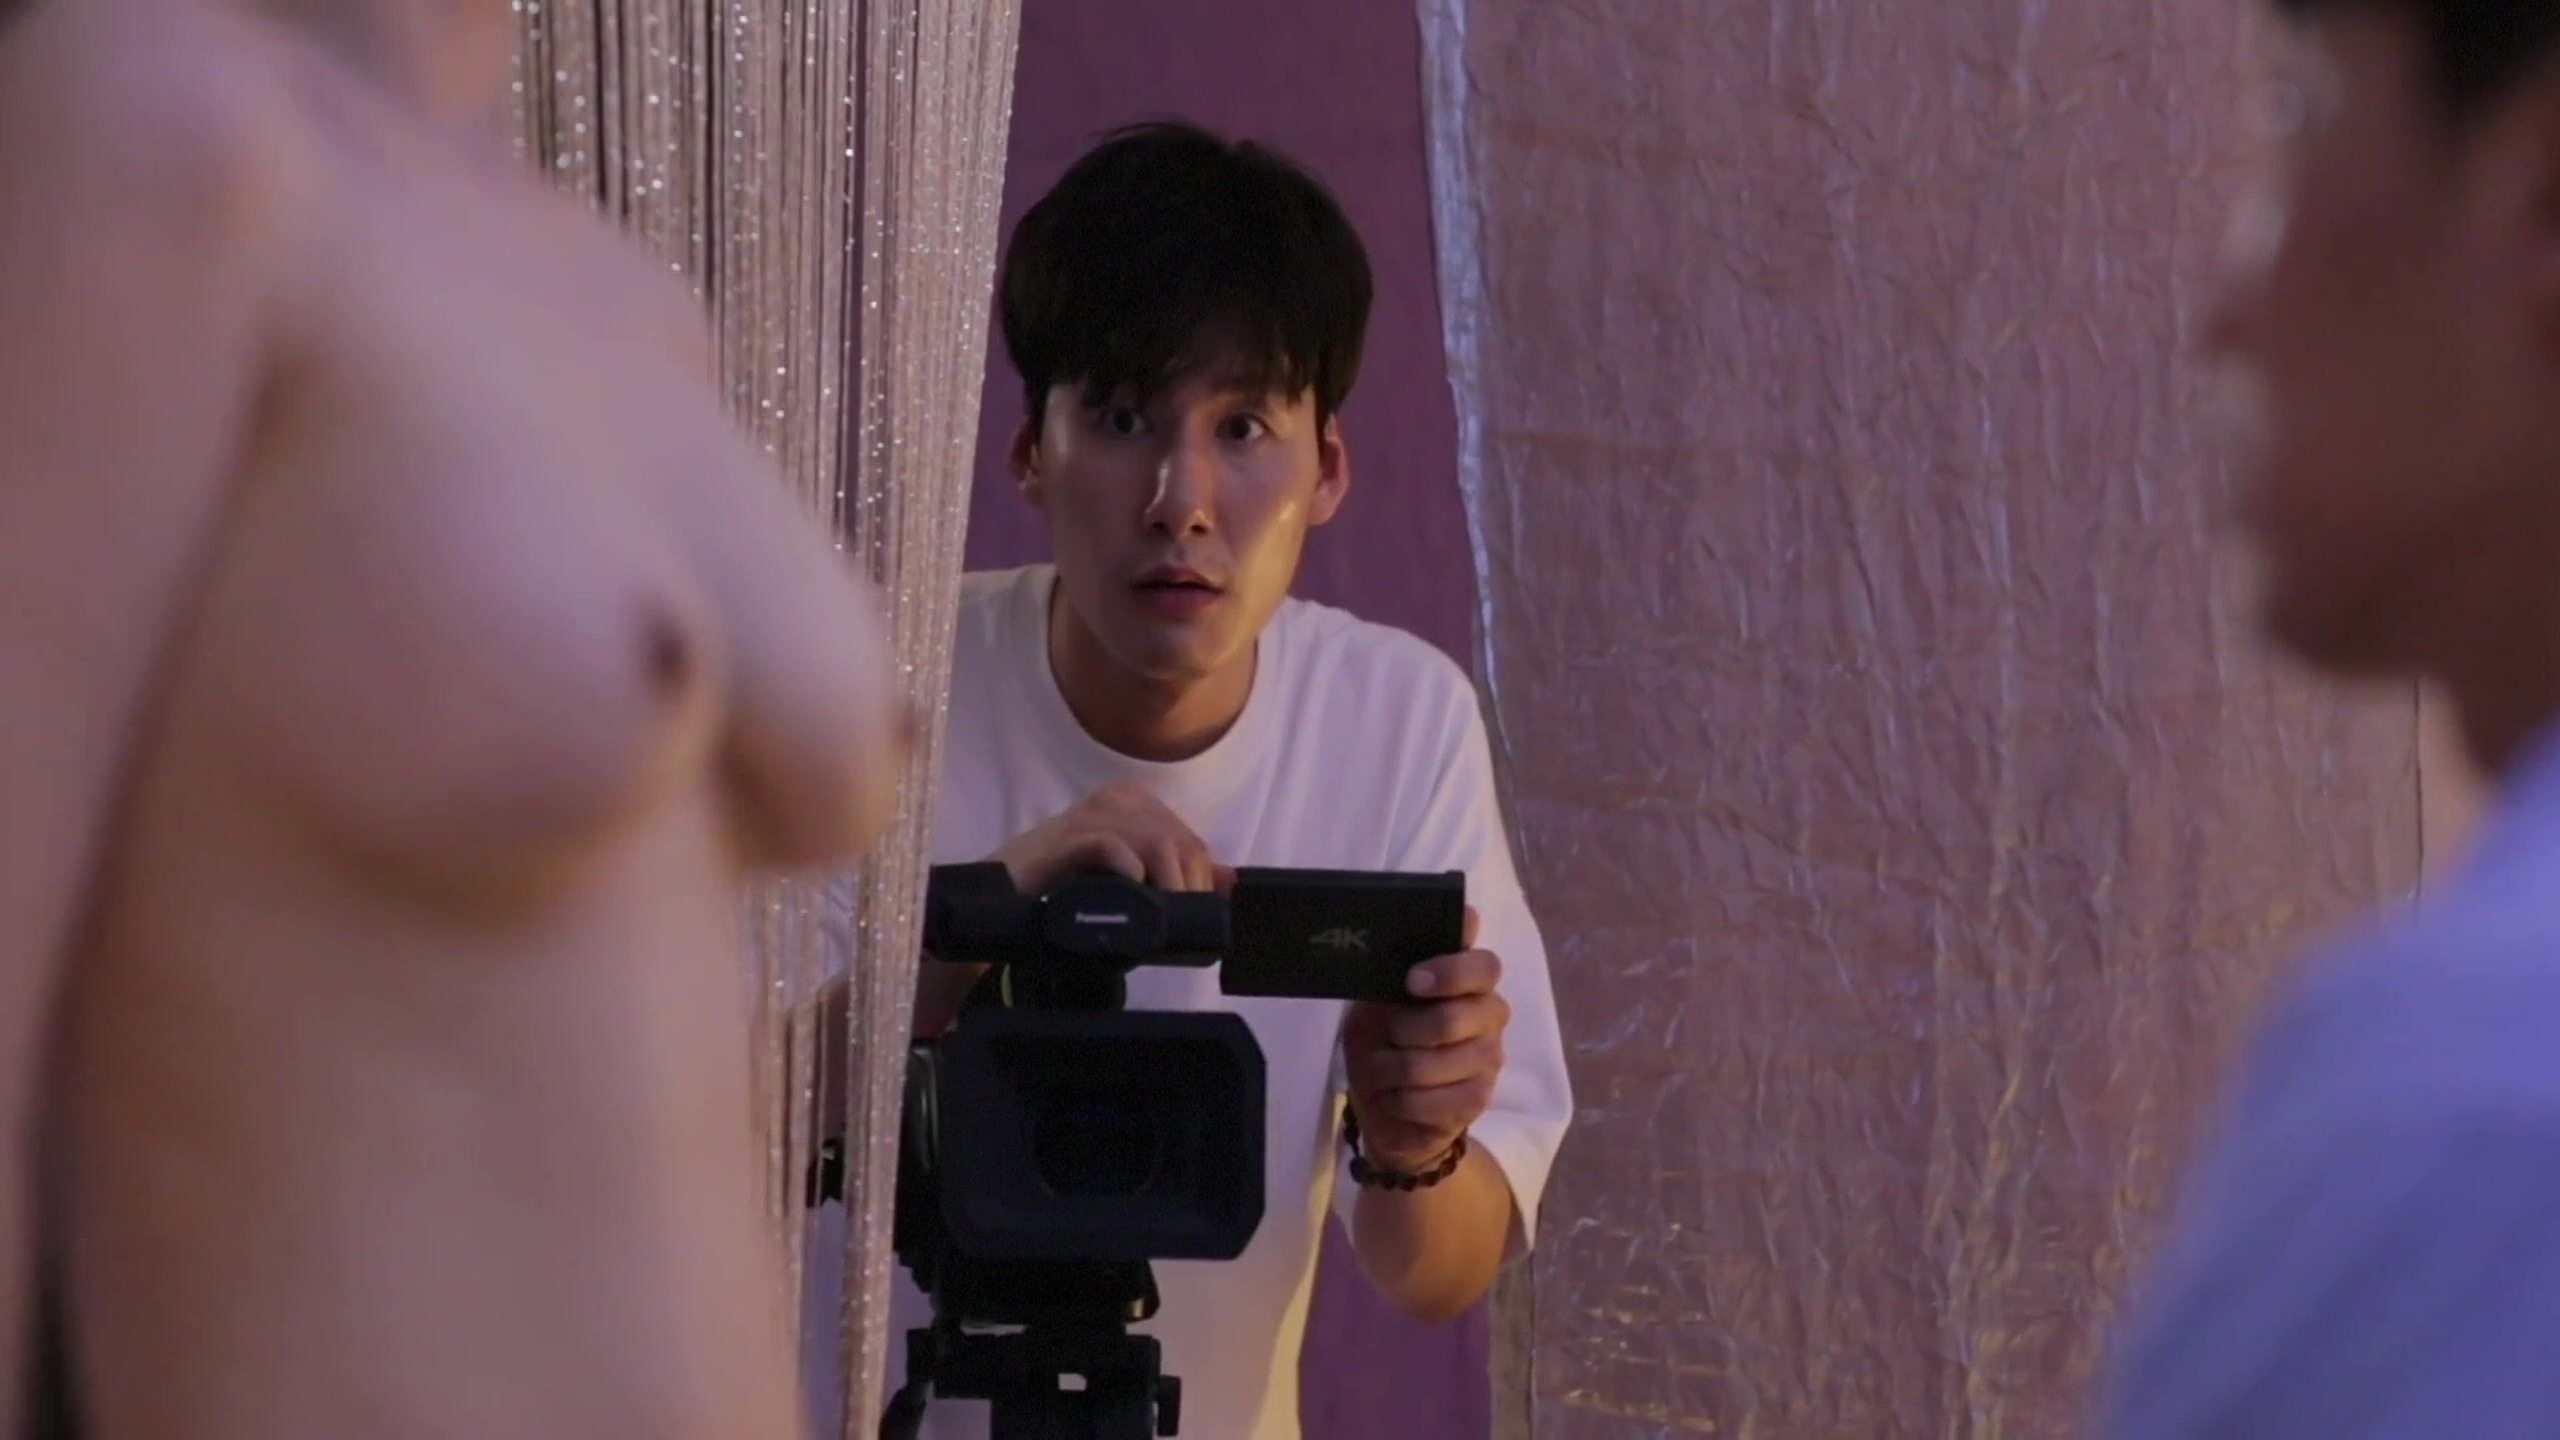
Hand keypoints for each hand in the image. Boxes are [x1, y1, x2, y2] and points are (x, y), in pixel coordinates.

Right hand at [989, 781, 1232, 895]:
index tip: (1196, 917)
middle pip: (1178, 842)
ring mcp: (1092, 814)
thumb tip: (1229, 881)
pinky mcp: (1068, 835)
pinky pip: (1109, 843)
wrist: (1004, 892)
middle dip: (1187, 888)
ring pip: (1152, 841)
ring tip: (1162, 918)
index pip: (1191, 842)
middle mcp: (1119, 800)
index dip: (1201, 882)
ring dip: (1166, 884)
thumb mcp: (1127, 877)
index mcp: (1137, 805)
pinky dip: (1127, 867)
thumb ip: (1173, 873)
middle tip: (1180, 926)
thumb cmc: (1067, 885)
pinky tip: (1131, 888)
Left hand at [1341, 907, 1508, 1172]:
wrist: (1381, 1101)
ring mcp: (1489, 1059)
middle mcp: (1490, 1015)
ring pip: (1435, 1064)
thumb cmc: (1381, 1040)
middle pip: (1453, 1018)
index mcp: (1470, 982)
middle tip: (1390, 1035)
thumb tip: (1404, 942)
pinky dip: (1400, 1099)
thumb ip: (1395, 973)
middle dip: (1405, 1030)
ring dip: (1393, 1069)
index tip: (1411, 981)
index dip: (1450, 972)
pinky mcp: (1479, 1100)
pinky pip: (1432, 1100)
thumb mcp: (1375, 1002)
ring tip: (1384, 1069)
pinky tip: (1395, 1096)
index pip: (1484, 967)